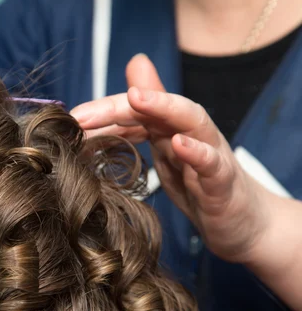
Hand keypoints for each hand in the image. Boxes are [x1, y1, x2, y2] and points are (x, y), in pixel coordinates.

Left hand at [71, 55, 271, 263]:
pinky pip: (213, 164)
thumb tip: (119, 85)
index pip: (134, 113)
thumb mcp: (163, 151)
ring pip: (192, 122)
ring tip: (136, 98)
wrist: (243, 225)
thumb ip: (139, 122)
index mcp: (169, 130)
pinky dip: (198, 152)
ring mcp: (211, 156)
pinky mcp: (224, 183)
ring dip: (164, 107)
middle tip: (84, 113)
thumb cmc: (199, 185)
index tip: (67, 120)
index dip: (101, 113)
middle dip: (120, 105)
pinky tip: (179, 144)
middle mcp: (190, 134)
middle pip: (158, 108)